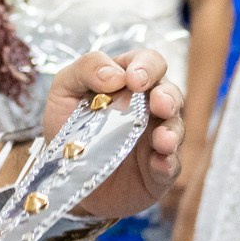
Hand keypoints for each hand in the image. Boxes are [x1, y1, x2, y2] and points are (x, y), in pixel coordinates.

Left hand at [43, 49, 182, 218]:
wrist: (64, 177)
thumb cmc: (68, 128)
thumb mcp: (64, 91)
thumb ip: (86, 69)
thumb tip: (115, 73)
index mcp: (128, 82)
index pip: (148, 62)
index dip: (146, 66)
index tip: (133, 80)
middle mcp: (148, 107)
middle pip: (170, 93)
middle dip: (167, 96)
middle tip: (159, 103)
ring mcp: (156, 139)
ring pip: (176, 128)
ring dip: (171, 131)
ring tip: (162, 140)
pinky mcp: (158, 170)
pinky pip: (170, 166)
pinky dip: (168, 163)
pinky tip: (160, 163)